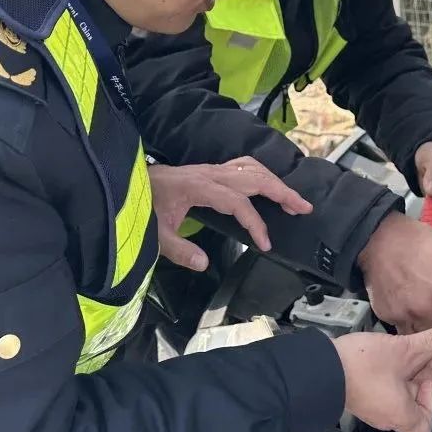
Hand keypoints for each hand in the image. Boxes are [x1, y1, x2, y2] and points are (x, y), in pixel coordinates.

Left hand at [149, 159, 311, 270]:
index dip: (255, 222)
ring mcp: (210, 169)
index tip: (266, 244)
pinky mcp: (209, 171)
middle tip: (304, 208)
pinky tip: (269, 186)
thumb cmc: (141, 207)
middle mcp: (209, 173)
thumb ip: (179, 249)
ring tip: (293, 200)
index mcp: (199, 187)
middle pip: (254, 178)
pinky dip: (261, 175)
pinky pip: (242, 167)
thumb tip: (204, 264)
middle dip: (281, 192)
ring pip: (251, 168)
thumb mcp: (155, 234)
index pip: (237, 203)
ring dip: (275, 182)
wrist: (127, 183)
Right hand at [335, 322, 431, 431]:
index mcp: (400, 415)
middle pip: (412, 403)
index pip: (424, 426)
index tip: (428, 379)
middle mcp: (386, 416)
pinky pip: (382, 387)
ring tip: (411, 347)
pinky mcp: (359, 393)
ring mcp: (370, 406)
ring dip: (407, 371)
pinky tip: (391, 351)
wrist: (321, 368)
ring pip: (397, 392)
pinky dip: (391, 371)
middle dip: (422, 376)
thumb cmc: (364, 367)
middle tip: (429, 351)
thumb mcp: (404, 350)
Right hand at [358, 212, 431, 338]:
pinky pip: (399, 330)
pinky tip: (408, 311)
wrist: (382, 237)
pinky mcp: (386, 314)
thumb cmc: (421, 244)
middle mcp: (423, 310)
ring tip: (426, 324)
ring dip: (423, 338)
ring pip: (417, 340)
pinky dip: (405, 326)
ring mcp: (402, 314)